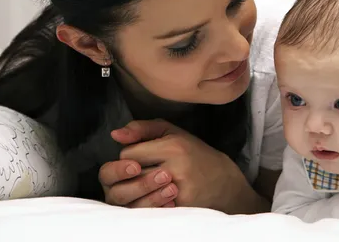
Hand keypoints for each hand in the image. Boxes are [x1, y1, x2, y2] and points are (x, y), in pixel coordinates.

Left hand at [109, 119, 251, 212]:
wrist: (223, 182)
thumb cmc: (193, 154)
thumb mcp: (172, 132)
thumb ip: (142, 129)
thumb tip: (115, 135)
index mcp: (173, 146)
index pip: (129, 154)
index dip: (130, 156)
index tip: (140, 157)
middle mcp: (175, 168)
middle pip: (131, 175)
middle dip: (131, 175)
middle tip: (143, 172)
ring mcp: (178, 191)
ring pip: (137, 194)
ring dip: (137, 191)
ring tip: (147, 185)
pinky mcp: (179, 209)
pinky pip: (149, 209)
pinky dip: (148, 204)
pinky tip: (156, 197)